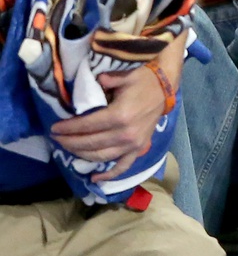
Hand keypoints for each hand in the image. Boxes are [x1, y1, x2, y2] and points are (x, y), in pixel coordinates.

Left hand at [51, 52, 177, 180]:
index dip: (68, 128)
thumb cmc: (143, 80)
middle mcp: (125, 134)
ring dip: (81, 154)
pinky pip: (123, 166)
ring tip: (68, 148)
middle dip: (69, 142)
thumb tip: (93, 81)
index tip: (54, 128)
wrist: (165, 87)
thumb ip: (107, 80)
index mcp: (119, 116)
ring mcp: (132, 144)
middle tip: (57, 138)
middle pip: (90, 143)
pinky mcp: (138, 148)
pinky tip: (95, 179)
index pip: (86, 126)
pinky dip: (109, 174)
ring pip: (101, 156)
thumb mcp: (124, 76)